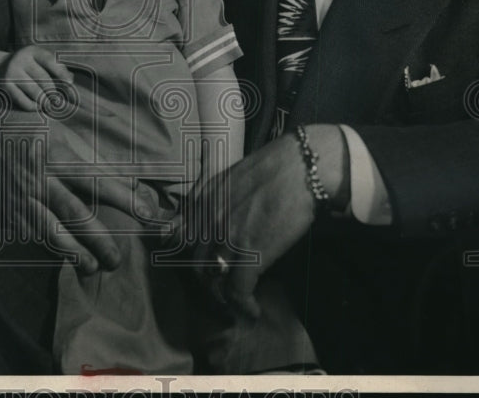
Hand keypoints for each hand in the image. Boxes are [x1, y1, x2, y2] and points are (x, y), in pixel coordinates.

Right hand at [0, 45, 74, 110]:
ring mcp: (11, 73)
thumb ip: (56, 67)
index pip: (50, 61)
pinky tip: (36, 106)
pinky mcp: (5, 87)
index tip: (69, 83)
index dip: (61, 72)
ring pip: (35, 92)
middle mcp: (20, 59)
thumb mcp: (39, 61)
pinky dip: (33, 106)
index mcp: (32, 51)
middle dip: (53, 92)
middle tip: (58, 100)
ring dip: (45, 101)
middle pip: (44, 79)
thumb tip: (70, 80)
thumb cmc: (28, 66)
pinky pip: (24, 101)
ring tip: (49, 104)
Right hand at [0, 103, 160, 275]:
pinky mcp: (9, 208)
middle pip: (74, 213)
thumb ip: (97, 158)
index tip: (148, 215)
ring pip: (49, 231)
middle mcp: (42, 179)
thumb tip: (132, 180)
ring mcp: (24, 196)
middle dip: (98, 239)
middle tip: (117, 259)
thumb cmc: (36, 127)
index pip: (98, 181)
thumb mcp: (67, 132)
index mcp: (60, 156)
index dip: (125, 199)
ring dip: (72, 252)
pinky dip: (45, 250)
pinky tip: (60, 261)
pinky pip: (28, 235)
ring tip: (92, 267)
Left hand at [175, 125, 348, 318]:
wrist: (300, 167)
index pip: (178, 237)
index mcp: (201, 201)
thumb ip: (211, 199)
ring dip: (224, 298)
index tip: (201, 266)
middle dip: (208, 282)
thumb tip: (207, 219)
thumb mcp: (229, 179)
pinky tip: (253, 311)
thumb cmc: (273, 169)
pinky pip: (237, 292)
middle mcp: (207, 221)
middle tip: (223, 290)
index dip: (187, 255)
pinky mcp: (250, 255)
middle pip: (195, 264)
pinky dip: (244, 306)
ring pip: (213, 281)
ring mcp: (227, 239)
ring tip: (237, 303)